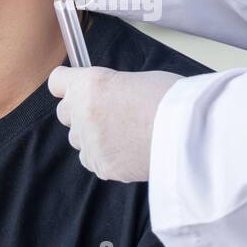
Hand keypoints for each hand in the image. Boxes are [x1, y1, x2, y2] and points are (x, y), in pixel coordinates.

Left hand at [47, 66, 181, 182]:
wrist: (189, 134)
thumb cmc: (172, 100)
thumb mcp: (137, 80)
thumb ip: (111, 89)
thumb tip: (106, 98)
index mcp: (90, 84)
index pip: (57, 82)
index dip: (68, 84)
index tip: (75, 87)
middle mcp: (83, 113)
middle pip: (64, 113)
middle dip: (81, 112)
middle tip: (108, 113)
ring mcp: (90, 142)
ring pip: (78, 140)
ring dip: (93, 137)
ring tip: (123, 134)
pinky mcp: (102, 166)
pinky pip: (93, 161)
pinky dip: (106, 157)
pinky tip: (128, 150)